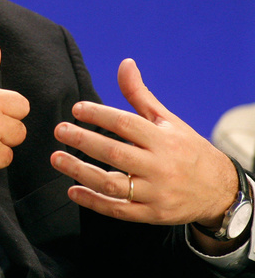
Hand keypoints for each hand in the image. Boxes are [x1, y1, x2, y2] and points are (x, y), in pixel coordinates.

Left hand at [51, 59, 236, 236]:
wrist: (220, 191)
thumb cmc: (187, 149)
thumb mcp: (168, 121)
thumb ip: (140, 95)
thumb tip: (125, 63)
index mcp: (164, 140)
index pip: (126, 124)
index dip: (99, 115)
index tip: (76, 109)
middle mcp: (160, 166)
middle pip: (115, 153)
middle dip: (83, 141)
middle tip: (60, 130)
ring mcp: (156, 192)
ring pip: (112, 184)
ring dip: (80, 171)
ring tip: (56, 158)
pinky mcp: (152, 214)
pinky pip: (118, 209)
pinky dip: (93, 201)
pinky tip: (72, 190)